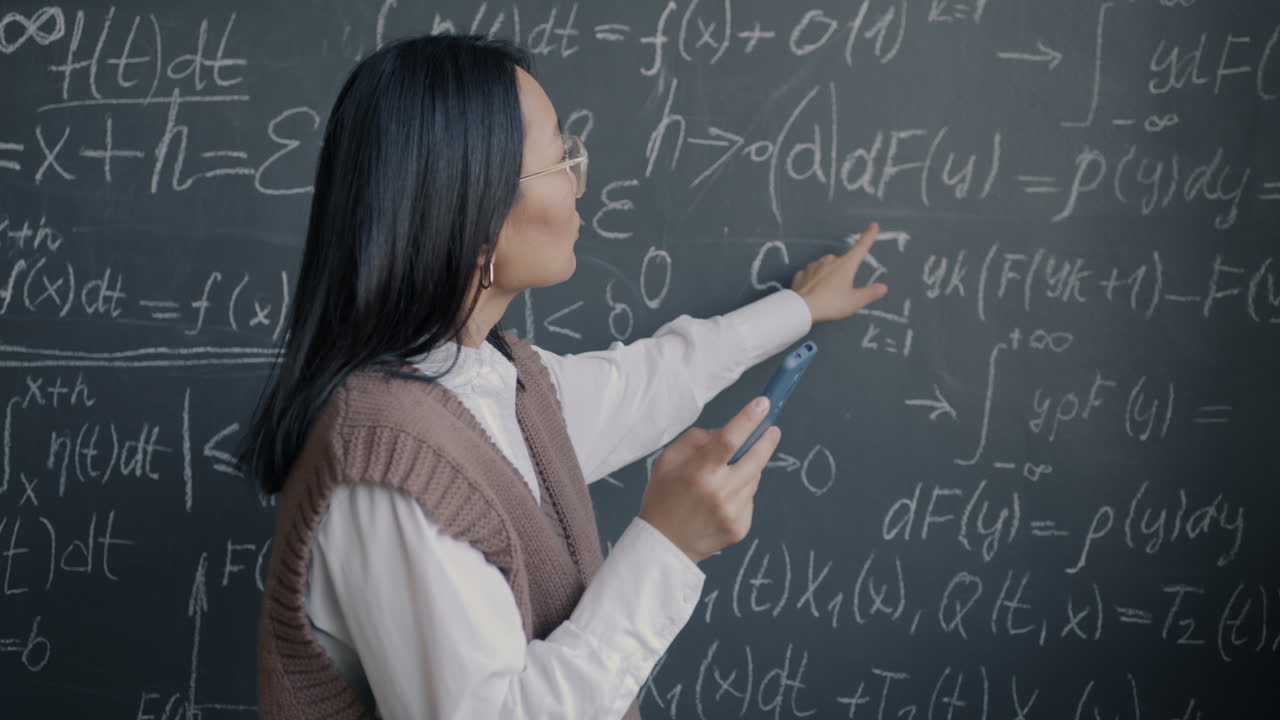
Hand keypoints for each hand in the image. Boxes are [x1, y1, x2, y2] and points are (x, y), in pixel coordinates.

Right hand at [637, 397, 782, 564]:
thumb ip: (697, 440)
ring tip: (726, 475)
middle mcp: (719, 493)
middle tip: (772, 430)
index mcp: (698, 473)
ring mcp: (732, 512)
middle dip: (766, 441)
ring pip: (754, 478)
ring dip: (748, 469)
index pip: (729, 440)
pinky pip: (749, 498)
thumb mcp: (667, 460)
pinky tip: (722, 500)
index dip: (748, 419)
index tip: (764, 403)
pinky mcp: (740, 527)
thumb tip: (726, 431)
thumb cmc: (664, 497)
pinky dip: (741, 492)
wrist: (664, 544)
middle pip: (755, 459)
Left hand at [792, 222, 887, 323]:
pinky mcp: (801, 274)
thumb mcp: (855, 301)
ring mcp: (813, 265)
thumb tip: (882, 288)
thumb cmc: (830, 304)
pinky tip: (814, 293)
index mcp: (846, 265)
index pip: (861, 247)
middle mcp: (829, 261)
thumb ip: (870, 293)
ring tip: (826, 296)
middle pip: (842, 263)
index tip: (873, 225)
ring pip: (825, 268)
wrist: (802, 309)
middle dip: (843, 275)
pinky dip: (813, 283)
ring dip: (827, 278)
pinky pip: (811, 276)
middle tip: (840, 293)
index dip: (868, 236)